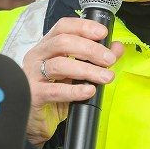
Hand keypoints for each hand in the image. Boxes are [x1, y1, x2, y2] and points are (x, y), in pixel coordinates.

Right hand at [22, 17, 123, 146]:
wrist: (35, 121)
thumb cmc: (54, 94)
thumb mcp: (77, 75)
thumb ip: (96, 59)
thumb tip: (116, 48)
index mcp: (47, 47)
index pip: (63, 27)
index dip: (83, 27)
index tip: (102, 33)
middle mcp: (37, 57)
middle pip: (62, 42)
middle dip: (90, 49)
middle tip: (109, 59)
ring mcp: (32, 75)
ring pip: (59, 65)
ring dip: (87, 70)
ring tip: (105, 77)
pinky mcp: (33, 95)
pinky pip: (55, 90)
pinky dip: (75, 90)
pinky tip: (89, 91)